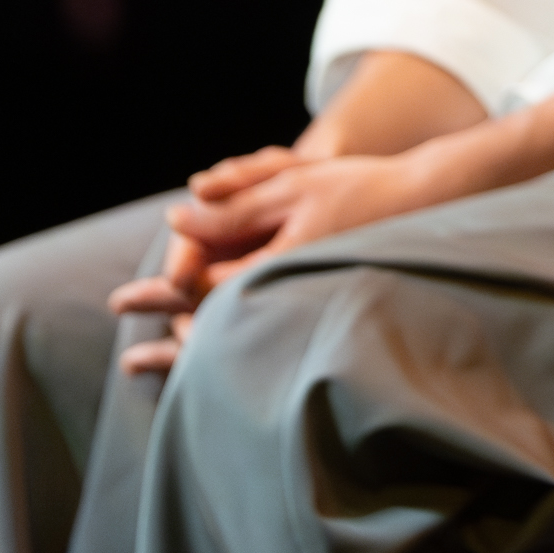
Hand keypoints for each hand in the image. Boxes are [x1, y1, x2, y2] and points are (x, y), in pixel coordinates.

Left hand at [106, 141, 456, 374]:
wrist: (431, 204)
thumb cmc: (363, 188)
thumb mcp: (294, 185)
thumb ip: (234, 206)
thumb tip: (175, 220)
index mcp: (276, 266)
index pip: (201, 288)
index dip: (159, 294)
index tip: (121, 302)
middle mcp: (290, 297)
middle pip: (214, 327)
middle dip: (169, 345)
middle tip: (129, 362)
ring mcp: (307, 310)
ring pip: (241, 341)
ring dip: (197, 355)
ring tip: (161, 367)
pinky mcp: (320, 314)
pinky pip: (268, 339)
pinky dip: (236, 348)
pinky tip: (222, 353)